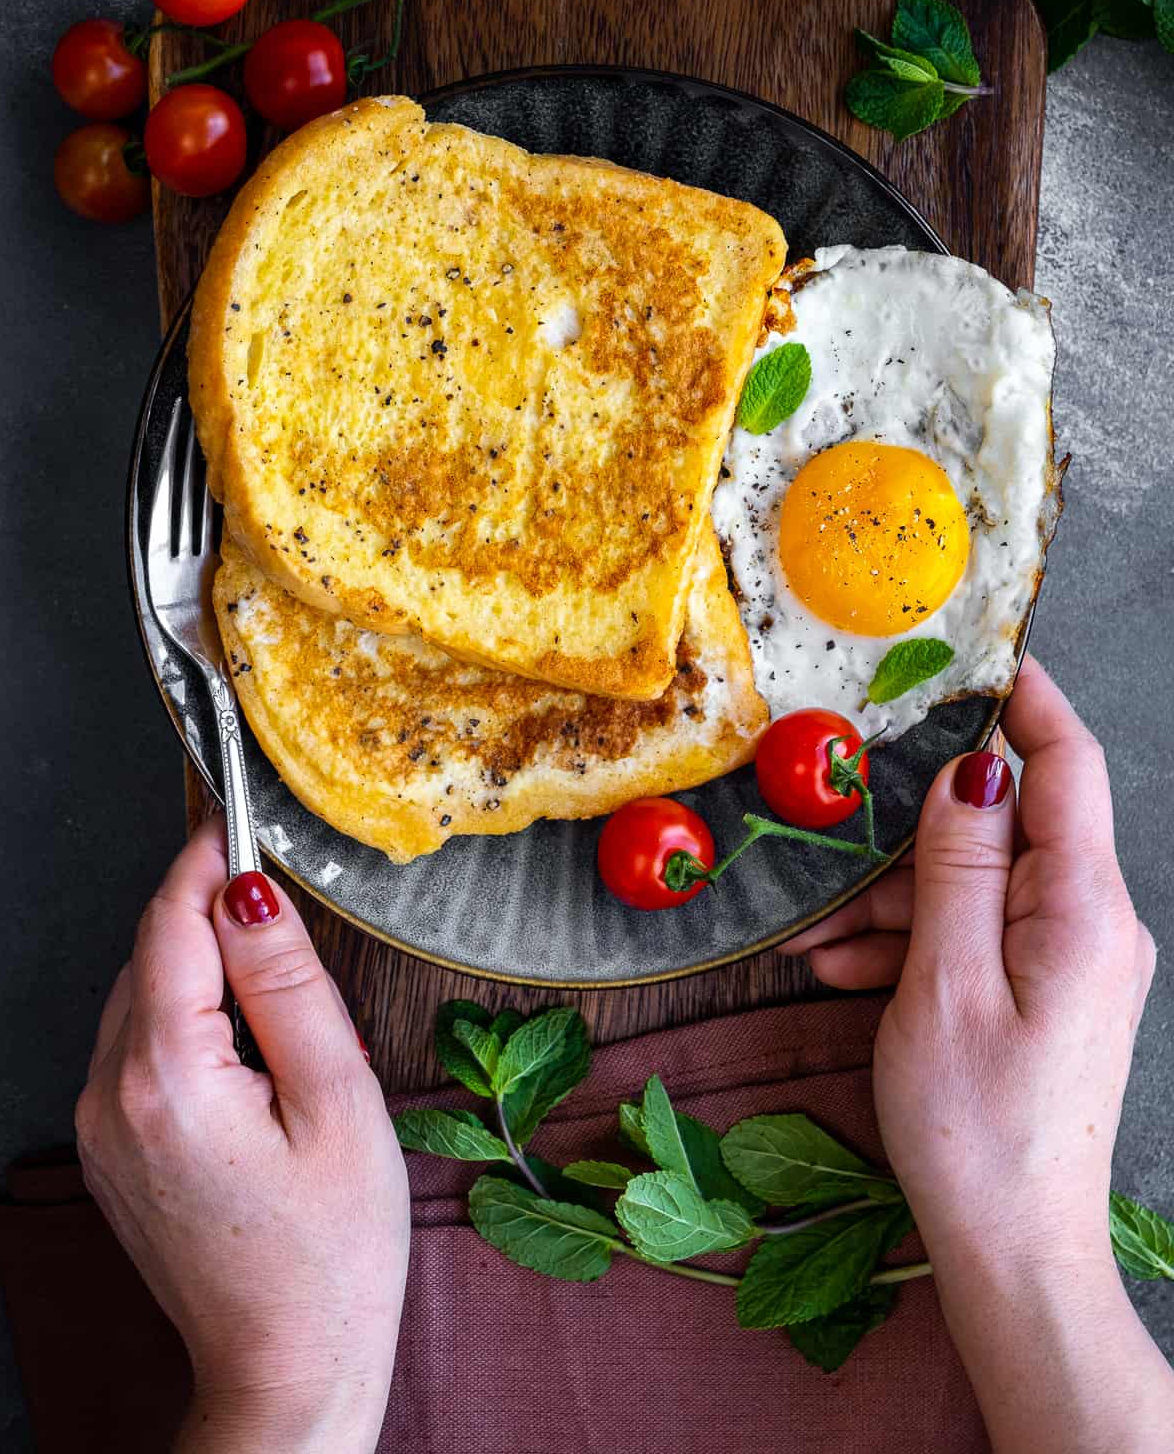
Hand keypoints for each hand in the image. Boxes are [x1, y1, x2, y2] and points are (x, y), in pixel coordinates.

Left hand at [76, 820, 409, 1453]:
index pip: (173, 920)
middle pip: (153, 952)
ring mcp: (102, 1127)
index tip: (245, 812)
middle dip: (212, 909)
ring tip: (282, 988)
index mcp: (167, 1076)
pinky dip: (186, 1015)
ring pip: (143, 994)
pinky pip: (139, 1045)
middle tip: (289, 897)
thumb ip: (289, 983)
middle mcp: (111, 1095)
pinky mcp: (113, 1150)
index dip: (209, 855)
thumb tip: (250, 889)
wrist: (287, 1372)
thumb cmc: (332, 1253)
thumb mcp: (337, 1099)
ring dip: (201, 963)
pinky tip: (248, 1044)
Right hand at [781, 656, 1169, 1451]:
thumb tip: (971, 770)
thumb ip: (958, 867)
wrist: (1014, 1258)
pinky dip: (914, 943)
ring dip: (896, 901)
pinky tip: (846, 972)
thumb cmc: (976, 1131)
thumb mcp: (944, 986)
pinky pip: (980, 935)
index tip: (974, 652)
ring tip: (815, 944)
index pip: (1067, 767)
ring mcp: (1075, 961)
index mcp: (1084, 911)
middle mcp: (1095, 924)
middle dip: (915, 834)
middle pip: (1008, 827)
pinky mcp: (1050, 994)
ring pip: (981, 884)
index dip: (1023, 701)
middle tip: (831, 847)